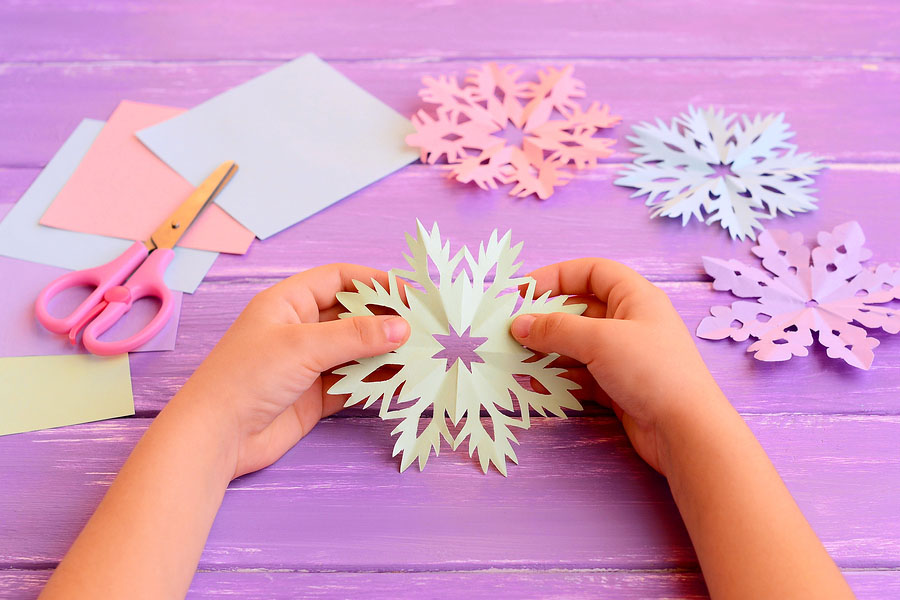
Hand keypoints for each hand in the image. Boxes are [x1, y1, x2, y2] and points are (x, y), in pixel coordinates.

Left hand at [177, 263, 409, 477]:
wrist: (216, 438)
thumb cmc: (247, 377)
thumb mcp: (303, 346)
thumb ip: (356, 336)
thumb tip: (403, 327)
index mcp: (288, 303)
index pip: (338, 280)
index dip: (374, 282)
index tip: (409, 294)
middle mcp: (299, 329)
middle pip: (352, 316)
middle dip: (385, 321)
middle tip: (422, 328)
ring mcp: (308, 364)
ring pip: (356, 352)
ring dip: (385, 354)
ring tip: (420, 357)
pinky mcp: (314, 397)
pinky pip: (353, 383)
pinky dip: (376, 382)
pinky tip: (401, 384)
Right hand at [510, 258, 722, 474]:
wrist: (686, 431)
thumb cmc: (651, 371)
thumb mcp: (599, 340)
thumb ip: (556, 329)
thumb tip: (519, 325)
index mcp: (635, 297)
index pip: (592, 272)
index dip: (556, 276)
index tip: (523, 291)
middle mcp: (631, 322)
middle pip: (581, 310)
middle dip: (547, 320)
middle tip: (514, 331)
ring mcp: (626, 357)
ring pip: (578, 345)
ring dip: (549, 351)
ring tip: (519, 359)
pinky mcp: (620, 387)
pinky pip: (582, 375)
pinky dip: (561, 377)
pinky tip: (539, 384)